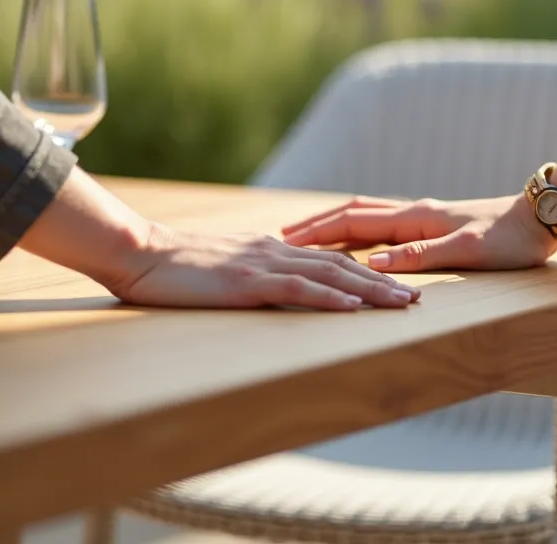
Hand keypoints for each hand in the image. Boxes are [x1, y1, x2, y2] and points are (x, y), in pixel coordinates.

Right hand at [108, 224, 422, 309]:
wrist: (139, 251)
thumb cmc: (173, 268)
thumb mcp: (222, 269)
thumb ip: (250, 274)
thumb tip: (269, 288)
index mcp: (271, 249)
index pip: (329, 259)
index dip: (365, 272)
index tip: (395, 285)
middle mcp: (276, 252)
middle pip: (342, 264)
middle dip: (383, 282)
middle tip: (417, 298)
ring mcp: (263, 264)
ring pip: (330, 274)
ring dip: (370, 290)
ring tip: (401, 304)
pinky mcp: (247, 280)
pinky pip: (297, 288)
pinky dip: (329, 297)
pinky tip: (353, 307)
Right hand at [281, 195, 556, 272]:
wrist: (542, 219)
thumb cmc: (508, 240)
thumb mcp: (464, 253)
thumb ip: (418, 257)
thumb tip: (371, 263)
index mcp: (415, 218)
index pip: (353, 223)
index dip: (318, 232)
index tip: (285, 239)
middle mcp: (414, 213)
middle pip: (353, 215)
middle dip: (318, 226)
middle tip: (284, 236)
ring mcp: (424, 218)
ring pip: (368, 218)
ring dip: (337, 226)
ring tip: (310, 238)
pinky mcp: (435, 226)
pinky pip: (384, 226)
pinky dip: (360, 231)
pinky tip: (357, 243)